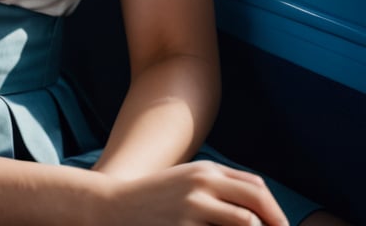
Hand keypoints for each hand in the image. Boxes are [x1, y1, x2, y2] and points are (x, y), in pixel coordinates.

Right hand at [105, 160, 287, 225]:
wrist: (114, 207)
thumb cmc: (154, 200)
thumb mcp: (186, 183)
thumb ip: (217, 188)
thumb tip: (254, 210)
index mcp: (206, 171)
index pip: (255, 188)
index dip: (275, 211)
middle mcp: (203, 183)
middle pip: (256, 202)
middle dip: (277, 222)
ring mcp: (194, 206)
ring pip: (246, 222)